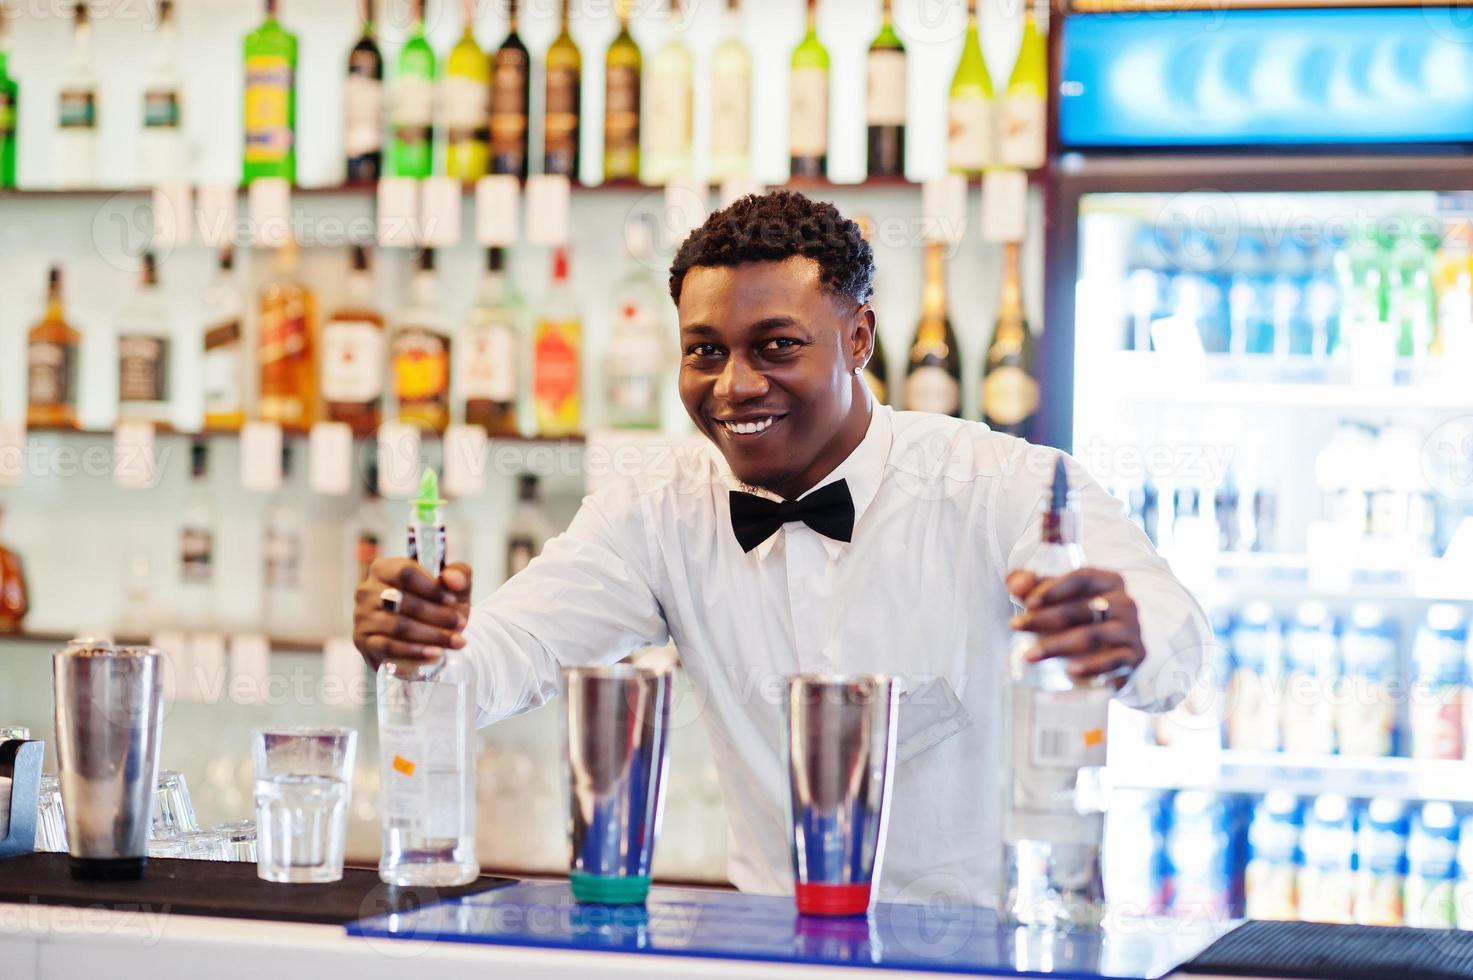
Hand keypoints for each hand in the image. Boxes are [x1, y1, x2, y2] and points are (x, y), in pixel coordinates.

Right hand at [353, 558, 470, 670]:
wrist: (424, 637)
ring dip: (431, 635)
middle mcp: (367, 590)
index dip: (431, 587)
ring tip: (456, 641)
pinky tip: (436, 654)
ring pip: (398, 626)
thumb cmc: (437, 606)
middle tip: (460, 624)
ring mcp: (362, 616)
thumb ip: (459, 576)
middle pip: (403, 601)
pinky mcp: (363, 641)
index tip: (453, 601)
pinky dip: (415, 652)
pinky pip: (389, 647)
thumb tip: (451, 578)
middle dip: (437, 615)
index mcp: (385, 568)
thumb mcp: (453, 588)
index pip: (405, 572)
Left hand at [1005, 567, 1143, 686]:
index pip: (1082, 578)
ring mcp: (1131, 631)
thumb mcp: (1055, 596)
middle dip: (1045, 618)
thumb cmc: (1077, 617)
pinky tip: (1069, 671)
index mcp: (1108, 581)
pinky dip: (1092, 666)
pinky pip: (1114, 661)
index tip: (1027, 602)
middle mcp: (1125, 603)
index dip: (1053, 589)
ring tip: (1030, 655)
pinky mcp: (1134, 657)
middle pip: (1083, 608)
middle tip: (1015, 626)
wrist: (1112, 652)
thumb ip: (1032, 584)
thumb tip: (1016, 586)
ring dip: (1058, 645)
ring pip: (1094, 635)